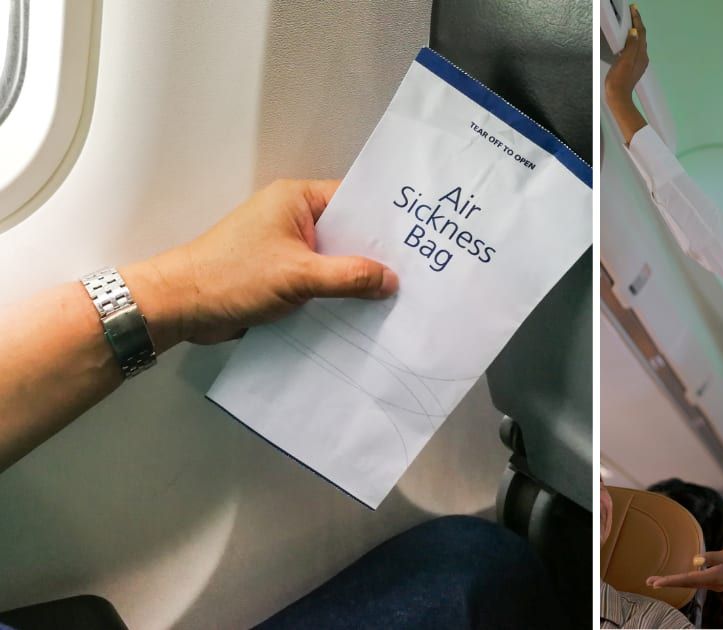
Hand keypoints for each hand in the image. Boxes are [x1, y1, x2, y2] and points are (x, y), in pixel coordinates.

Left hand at [124, 179, 397, 348]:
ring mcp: (287, 247)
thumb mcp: (298, 276)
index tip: (418, 238)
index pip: (353, 200)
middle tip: (416, 271)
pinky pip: (320, 280)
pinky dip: (337, 293)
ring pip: (335, 259)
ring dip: (356, 278)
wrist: (179, 307)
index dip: (384, 219)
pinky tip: (363, 311)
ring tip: (397, 294)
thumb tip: (390, 280)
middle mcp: (293, 218)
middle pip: (348, 232)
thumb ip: (349, 277)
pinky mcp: (282, 275)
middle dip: (375, 253)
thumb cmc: (230, 277)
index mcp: (296, 200)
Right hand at [604, 4, 650, 144]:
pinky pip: (634, 50)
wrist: (618, 97)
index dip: (637, 19)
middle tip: (632, 12)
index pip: (641, 32)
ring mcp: (638, 63)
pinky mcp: (632, 67)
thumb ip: (631, 45)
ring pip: (639, 43)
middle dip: (637, 23)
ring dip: (635, 32)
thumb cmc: (619, 80)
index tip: (634, 8)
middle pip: (641, 36)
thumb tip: (634, 31)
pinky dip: (632, 41)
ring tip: (630, 23)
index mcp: (641, 54)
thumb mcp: (624, 60)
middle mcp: (642, 57)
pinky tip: (626, 42)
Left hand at [645, 540, 722, 591]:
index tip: (655, 582)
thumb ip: (714, 557)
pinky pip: (702, 580)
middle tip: (649, 582)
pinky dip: (689, 579)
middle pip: (688, 583)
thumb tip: (695, 560)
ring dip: (677, 581)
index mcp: (717, 576)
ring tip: (661, 580)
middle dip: (669, 582)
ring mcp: (720, 582)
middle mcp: (717, 582)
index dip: (670, 580)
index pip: (688, 579)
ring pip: (694, 583)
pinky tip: (685, 576)